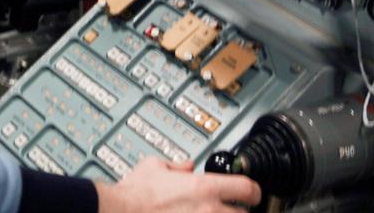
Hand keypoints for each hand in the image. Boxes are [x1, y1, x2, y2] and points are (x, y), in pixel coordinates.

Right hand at [96, 158, 260, 212]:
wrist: (120, 212)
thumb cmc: (135, 194)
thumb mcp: (155, 165)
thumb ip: (175, 164)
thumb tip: (184, 165)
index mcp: (203, 187)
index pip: (246, 188)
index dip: (254, 190)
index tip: (252, 193)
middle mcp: (208, 211)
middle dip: (240, 212)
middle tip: (234, 209)